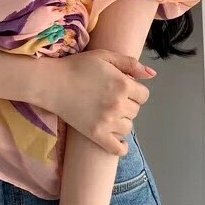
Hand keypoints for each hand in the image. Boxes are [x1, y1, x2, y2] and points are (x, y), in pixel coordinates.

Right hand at [37, 49, 154, 155]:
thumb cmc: (76, 66)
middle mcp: (119, 104)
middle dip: (127, 104)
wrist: (51, 83)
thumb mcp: (104, 56)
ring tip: (108, 113)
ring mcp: (108, 122)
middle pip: (136, 111)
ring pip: (128, 127)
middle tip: (109, 98)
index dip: (134, 91)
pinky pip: (118, 148)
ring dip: (122, 121)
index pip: (144, 95)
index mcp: (123, 85)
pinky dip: (121, 146)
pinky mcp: (96, 134)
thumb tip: (152, 75)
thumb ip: (130, 63)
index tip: (121, 88)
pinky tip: (117, 139)